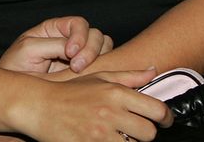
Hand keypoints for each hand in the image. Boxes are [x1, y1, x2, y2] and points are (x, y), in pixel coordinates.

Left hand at [0, 16, 112, 75]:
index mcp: (55, 29)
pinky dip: (101, 70)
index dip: (79, 37)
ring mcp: (79, 57)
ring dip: (98, 59)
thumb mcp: (28, 49)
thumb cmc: (15, 66)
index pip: (78, 24)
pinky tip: (87, 80)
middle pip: (94, 34)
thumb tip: (75, 50)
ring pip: (103, 48)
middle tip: (77, 68)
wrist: (12, 91)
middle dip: (90, 50)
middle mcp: (70, 39)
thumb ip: (52, 45)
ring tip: (80, 74)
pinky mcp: (85, 73)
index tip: (70, 53)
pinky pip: (102, 66)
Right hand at [19, 69, 172, 141]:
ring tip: (115, 135)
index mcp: (116, 93)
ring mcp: (100, 133)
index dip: (165, 118)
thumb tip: (153, 70)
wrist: (39, 106)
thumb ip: (129, 76)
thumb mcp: (98, 77)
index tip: (162, 121)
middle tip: (132, 129)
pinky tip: (103, 139)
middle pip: (149, 133)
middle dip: (143, 133)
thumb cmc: (69, 92)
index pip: (157, 110)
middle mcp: (110, 112)